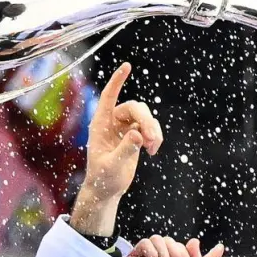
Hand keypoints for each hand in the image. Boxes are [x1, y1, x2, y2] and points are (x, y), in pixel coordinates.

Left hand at [71, 63, 162, 236]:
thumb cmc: (103, 178)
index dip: (117, 81)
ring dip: (153, 130)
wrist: (107, 189)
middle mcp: (113, 122)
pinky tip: (153, 150)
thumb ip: (125, 149)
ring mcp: (125, 127)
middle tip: (152, 139)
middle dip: (146, 121)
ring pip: (145, 116)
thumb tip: (138, 134)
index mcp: (100, 124)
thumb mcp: (112, 165)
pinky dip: (156, 136)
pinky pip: (151, 127)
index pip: (109, 97)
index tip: (127, 66)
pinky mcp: (136, 135)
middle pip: (135, 108)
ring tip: (153, 148)